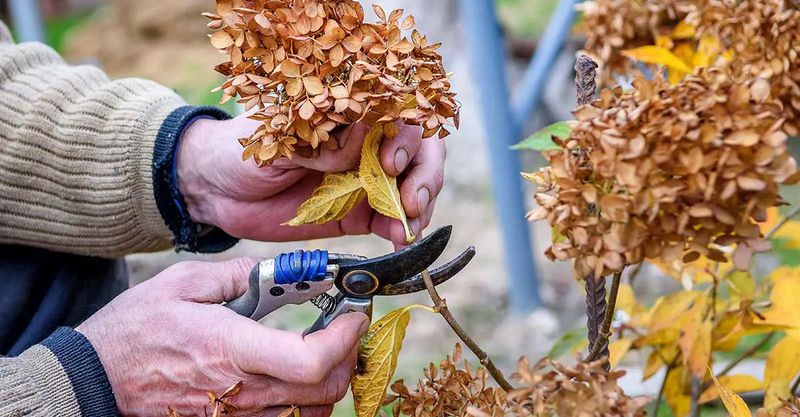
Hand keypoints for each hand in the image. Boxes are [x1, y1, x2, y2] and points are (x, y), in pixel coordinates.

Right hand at [76, 258, 368, 416]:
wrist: (97, 379)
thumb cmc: (135, 330)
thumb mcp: (182, 283)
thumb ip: (239, 274)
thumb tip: (284, 270)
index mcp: (232, 348)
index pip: (311, 360)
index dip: (344, 339)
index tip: (352, 315)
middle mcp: (241, 390)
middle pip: (324, 389)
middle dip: (349, 356)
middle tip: (347, 328)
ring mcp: (237, 415)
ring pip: (312, 410)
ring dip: (331, 379)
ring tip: (328, 348)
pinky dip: (307, 400)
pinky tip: (299, 374)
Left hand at [177, 115, 445, 247]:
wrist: (215, 190)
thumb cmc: (244, 149)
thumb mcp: (279, 138)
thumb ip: (321, 142)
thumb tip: (363, 139)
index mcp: (348, 114)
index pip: (397, 115)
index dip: (405, 138)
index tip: (390, 163)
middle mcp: (364, 143)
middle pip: (418, 150)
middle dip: (424, 175)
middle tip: (412, 201)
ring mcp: (364, 179)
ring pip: (412, 186)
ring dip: (420, 205)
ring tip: (409, 226)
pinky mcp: (356, 214)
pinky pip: (390, 220)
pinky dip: (402, 229)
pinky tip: (400, 239)